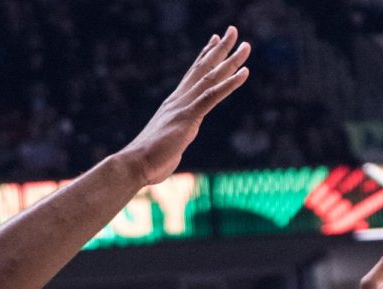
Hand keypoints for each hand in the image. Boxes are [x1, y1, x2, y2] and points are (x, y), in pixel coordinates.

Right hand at [123, 26, 249, 184]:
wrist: (136, 164)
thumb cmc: (149, 161)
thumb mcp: (167, 146)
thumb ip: (174, 140)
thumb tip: (174, 148)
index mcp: (174, 105)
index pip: (192, 76)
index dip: (204, 57)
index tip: (214, 40)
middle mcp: (178, 100)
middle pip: (202, 69)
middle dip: (219, 49)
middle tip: (233, 30)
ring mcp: (183, 107)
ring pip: (211, 78)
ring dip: (230, 61)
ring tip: (246, 45)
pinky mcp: (188, 118)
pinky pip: (212, 96)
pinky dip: (229, 84)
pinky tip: (244, 72)